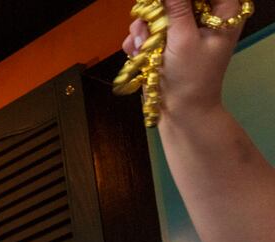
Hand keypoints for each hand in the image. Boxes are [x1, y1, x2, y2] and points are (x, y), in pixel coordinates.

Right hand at [124, 0, 242, 120]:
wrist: (181, 111)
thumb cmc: (191, 79)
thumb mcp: (183, 39)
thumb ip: (175, 8)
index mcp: (223, 12)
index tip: (163, 5)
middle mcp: (205, 16)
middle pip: (177, 0)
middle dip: (158, 11)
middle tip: (148, 26)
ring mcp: (185, 28)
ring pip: (159, 11)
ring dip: (144, 27)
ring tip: (142, 46)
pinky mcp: (168, 40)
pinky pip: (148, 28)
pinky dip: (140, 39)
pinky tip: (138, 52)